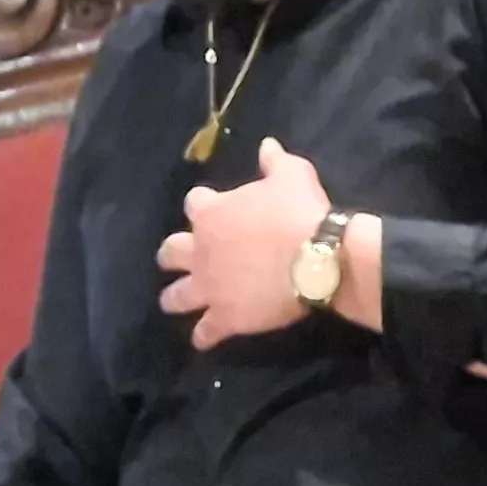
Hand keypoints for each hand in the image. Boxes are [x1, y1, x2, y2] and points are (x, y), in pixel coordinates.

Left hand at [157, 137, 333, 351]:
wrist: (316, 257)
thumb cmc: (300, 212)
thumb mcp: (292, 174)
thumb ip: (275, 161)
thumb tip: (267, 146)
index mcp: (211, 214)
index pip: (194, 204)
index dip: (202, 206)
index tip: (210, 209)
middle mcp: (200, 251)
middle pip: (170, 252)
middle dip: (172, 255)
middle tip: (177, 259)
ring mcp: (209, 287)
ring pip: (177, 296)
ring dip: (175, 298)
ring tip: (174, 301)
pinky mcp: (224, 317)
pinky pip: (205, 331)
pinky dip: (204, 336)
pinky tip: (204, 339)